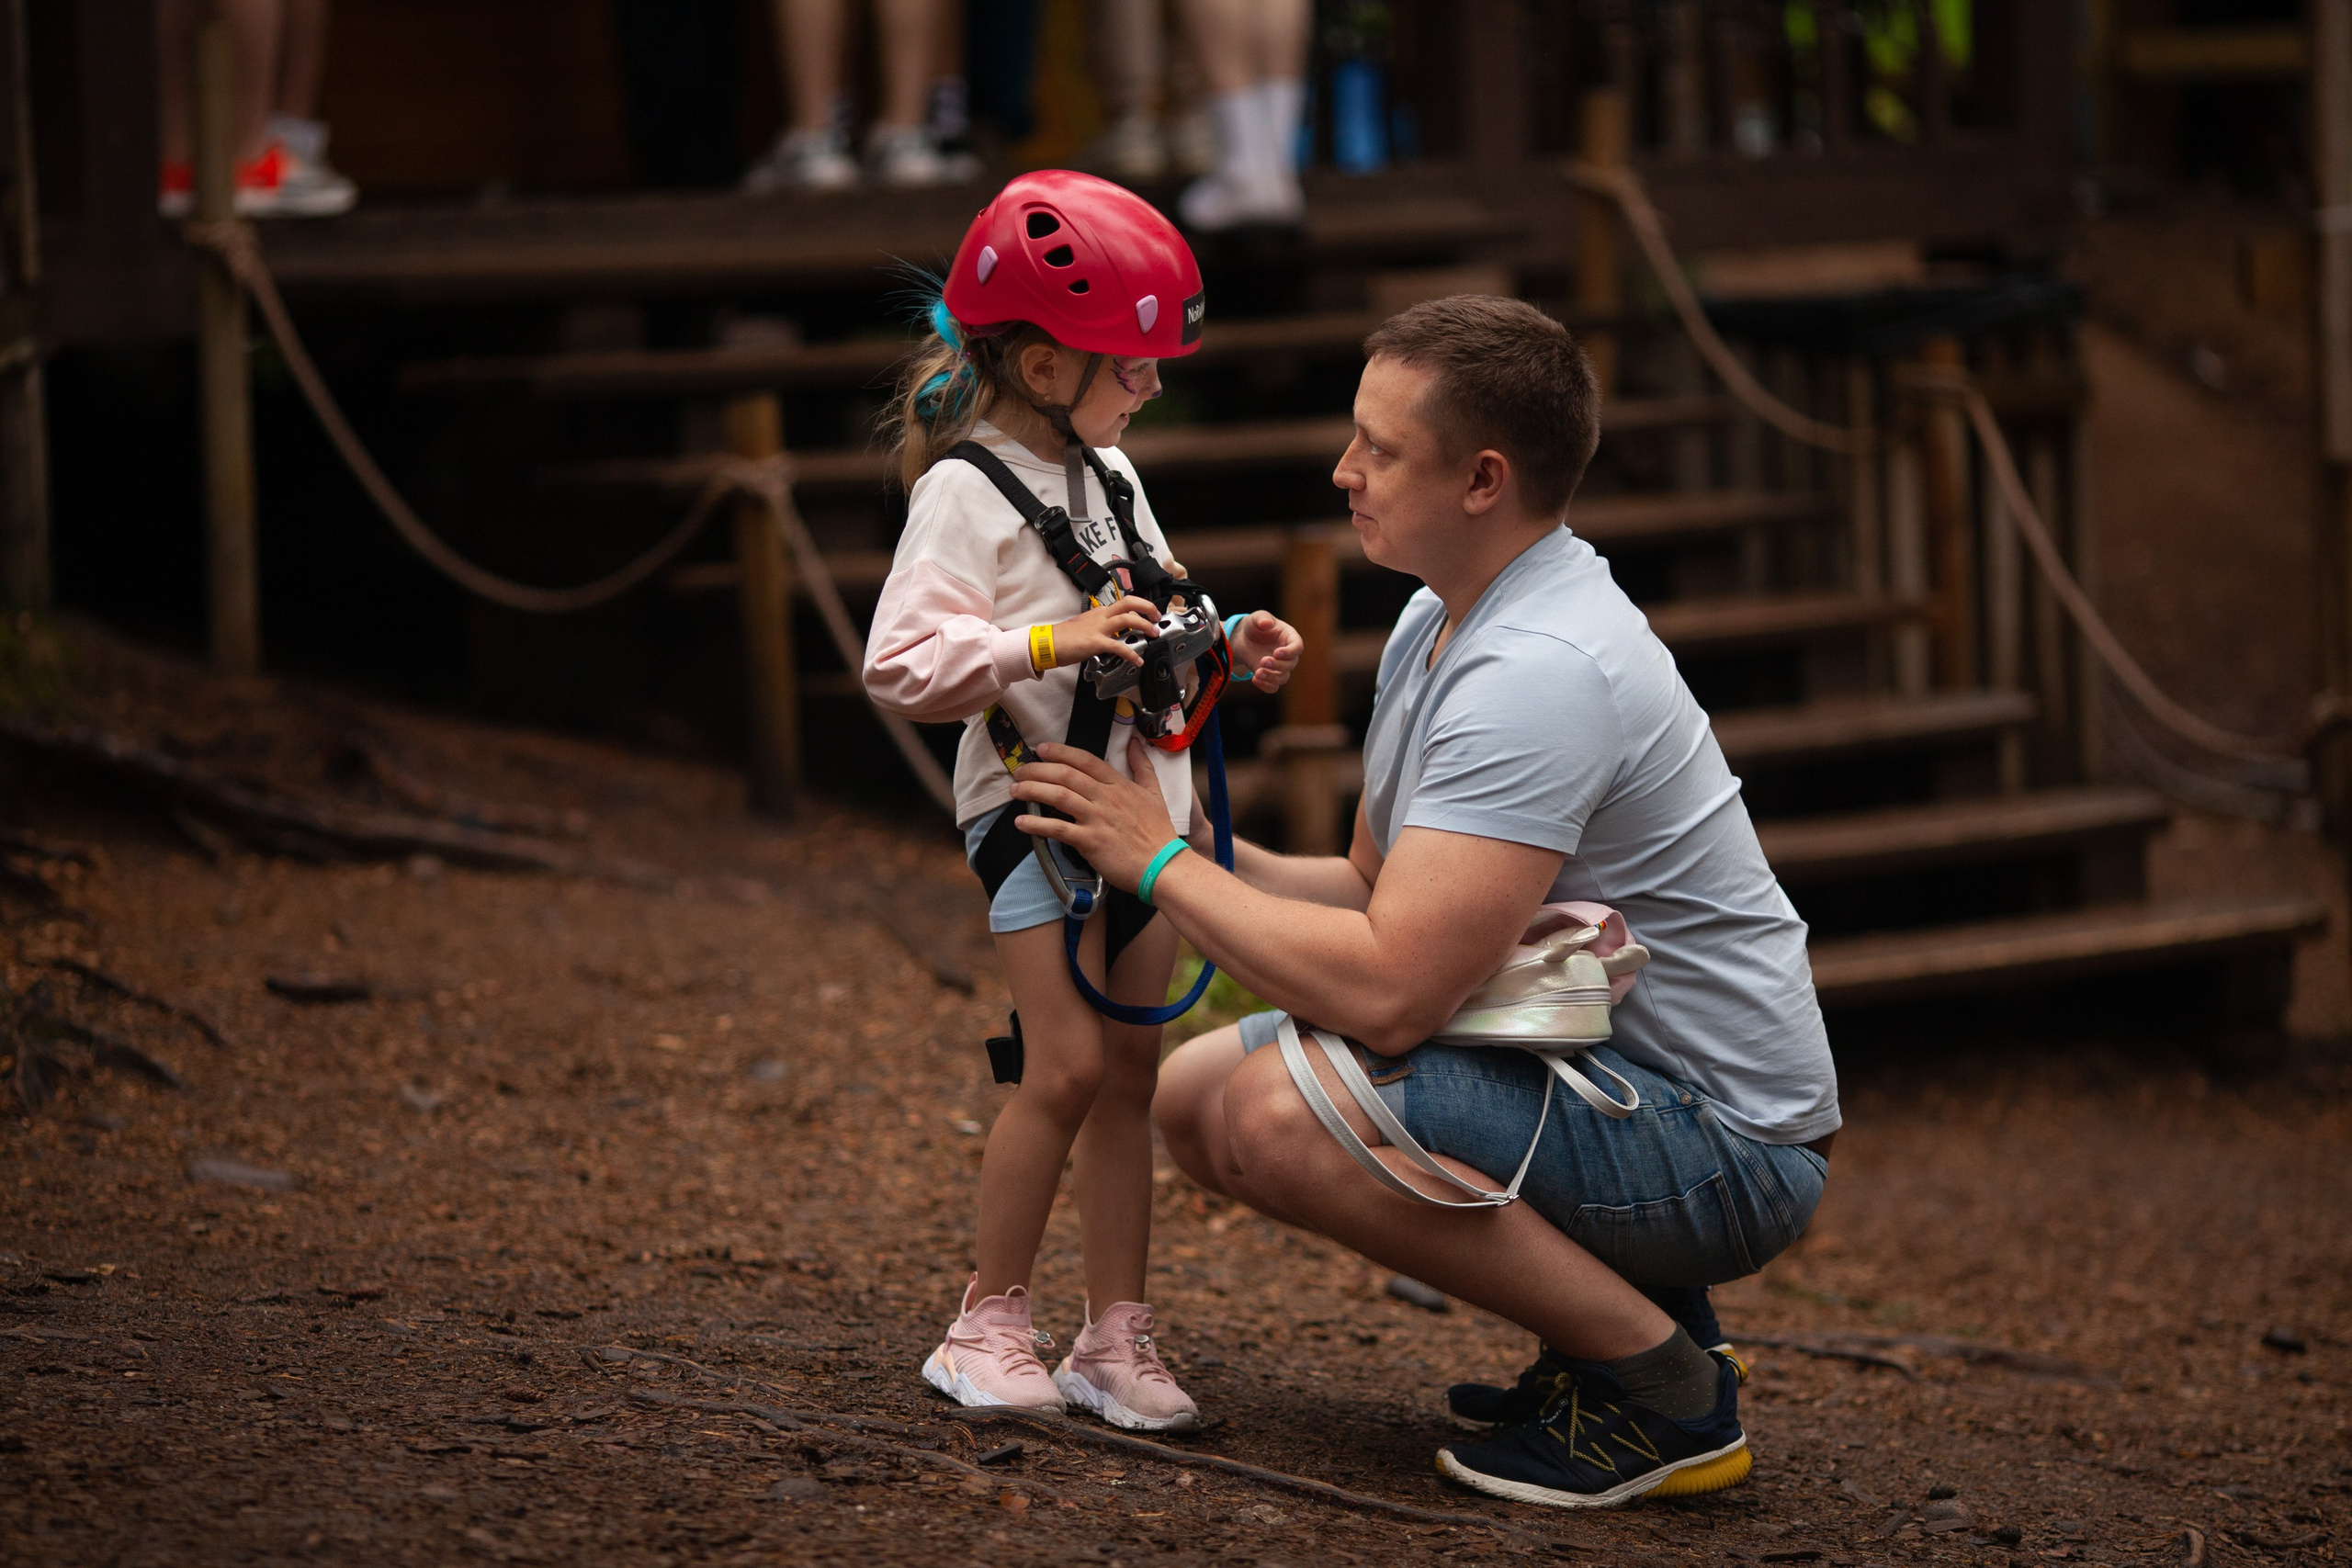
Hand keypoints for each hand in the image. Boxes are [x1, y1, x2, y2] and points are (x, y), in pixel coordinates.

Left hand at [1010, 734, 1179, 888]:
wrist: (1164, 865)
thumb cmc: (1159, 832)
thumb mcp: (1155, 792)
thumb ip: (1142, 766)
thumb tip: (1136, 743)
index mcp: (1119, 785)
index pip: (1085, 760)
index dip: (1060, 752)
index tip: (1040, 749)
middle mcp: (1106, 798)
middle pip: (1066, 775)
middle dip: (1037, 769)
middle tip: (1020, 771)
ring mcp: (1097, 819)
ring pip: (1059, 796)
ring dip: (1032, 791)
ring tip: (1015, 790)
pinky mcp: (1090, 842)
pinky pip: (1058, 829)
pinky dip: (1037, 825)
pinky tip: (1021, 823)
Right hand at [1050, 594, 1161, 669]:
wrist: (1048, 643)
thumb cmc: (1065, 638)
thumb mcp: (1087, 627)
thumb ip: (1102, 627)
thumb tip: (1113, 634)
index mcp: (1101, 612)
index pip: (1124, 602)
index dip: (1141, 605)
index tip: (1151, 612)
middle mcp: (1101, 616)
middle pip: (1129, 603)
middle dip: (1147, 607)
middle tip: (1157, 617)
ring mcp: (1099, 628)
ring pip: (1127, 619)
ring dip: (1144, 625)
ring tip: (1154, 634)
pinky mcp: (1095, 642)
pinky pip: (1118, 646)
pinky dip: (1130, 653)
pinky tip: (1137, 660)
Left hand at [1228, 610, 1302, 691]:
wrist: (1242, 639)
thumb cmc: (1254, 626)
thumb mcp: (1256, 618)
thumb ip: (1262, 618)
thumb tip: (1268, 623)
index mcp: (1289, 638)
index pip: (1297, 647)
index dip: (1290, 652)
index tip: (1277, 652)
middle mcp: (1288, 654)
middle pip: (1291, 664)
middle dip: (1278, 665)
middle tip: (1263, 661)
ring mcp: (1279, 666)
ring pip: (1283, 678)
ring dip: (1272, 677)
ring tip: (1257, 672)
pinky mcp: (1270, 676)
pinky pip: (1273, 687)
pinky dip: (1266, 686)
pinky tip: (1255, 679)